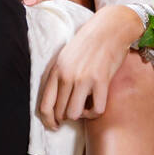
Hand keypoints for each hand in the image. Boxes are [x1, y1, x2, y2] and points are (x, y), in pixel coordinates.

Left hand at [37, 4, 145, 125]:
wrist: (108, 29)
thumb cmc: (87, 44)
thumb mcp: (64, 57)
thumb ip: (58, 76)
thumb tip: (55, 101)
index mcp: (55, 70)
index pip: (45, 106)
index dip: (49, 121)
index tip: (55, 126)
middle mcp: (67, 76)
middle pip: (60, 112)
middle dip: (66, 117)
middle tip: (75, 112)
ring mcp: (83, 79)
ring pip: (74, 114)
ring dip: (80, 115)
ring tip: (85, 107)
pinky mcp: (101, 81)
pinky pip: (96, 110)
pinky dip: (95, 113)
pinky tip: (96, 106)